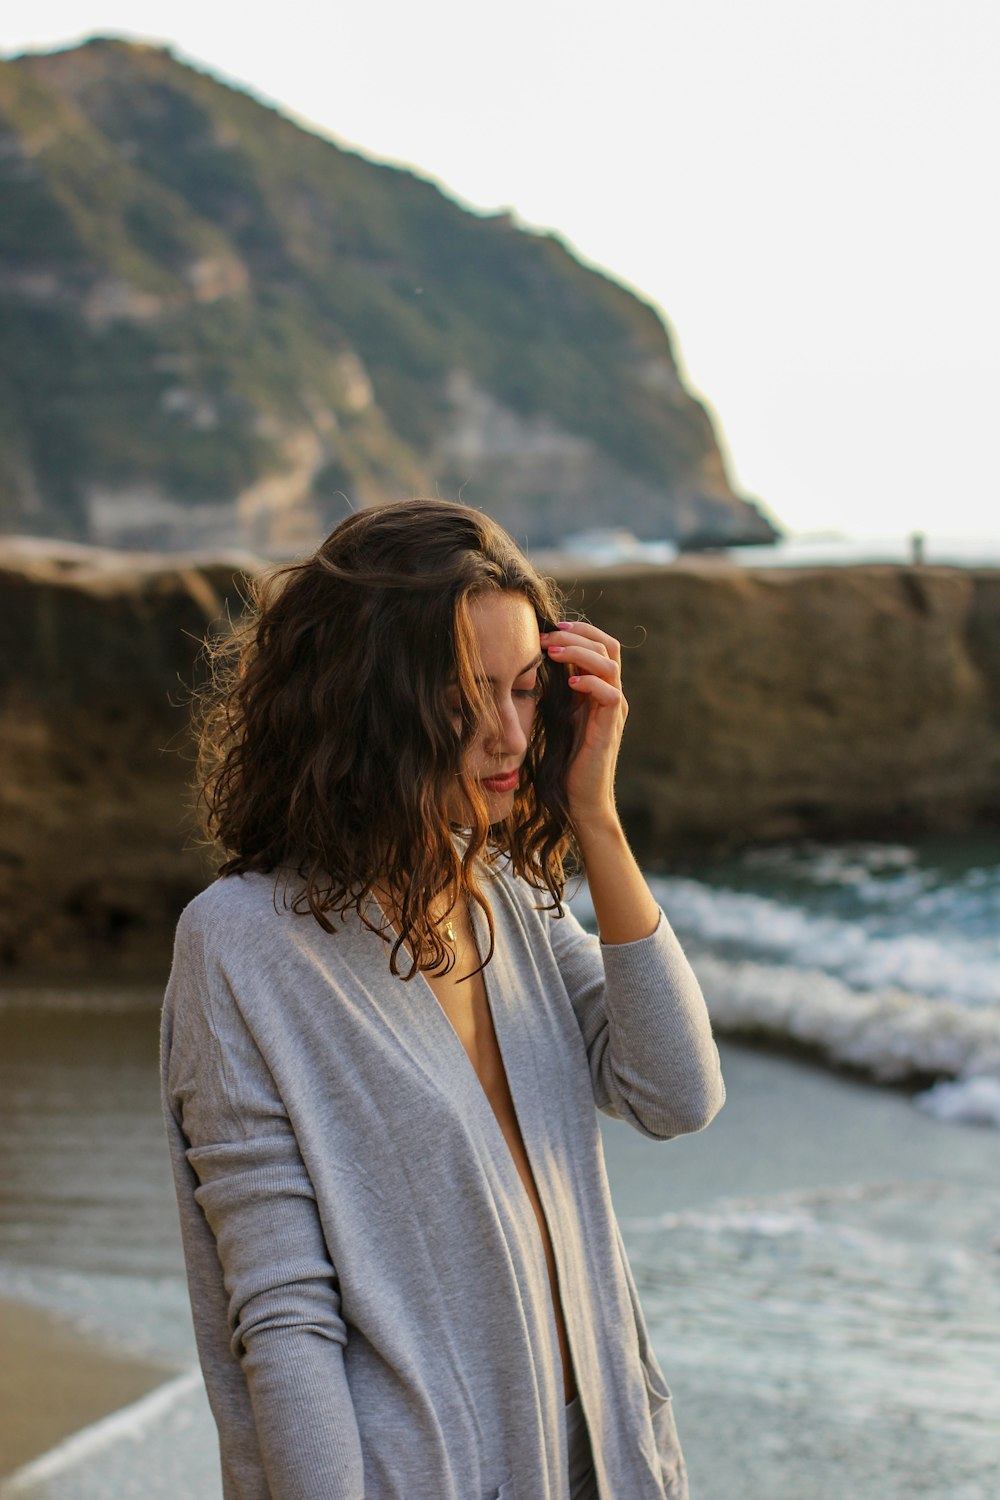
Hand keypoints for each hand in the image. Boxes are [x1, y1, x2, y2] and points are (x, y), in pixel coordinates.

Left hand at [540, 620, 626, 831]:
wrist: (580, 798)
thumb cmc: (565, 760)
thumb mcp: (557, 714)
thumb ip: (556, 688)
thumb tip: (532, 662)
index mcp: (598, 688)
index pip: (599, 644)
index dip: (577, 630)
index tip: (547, 628)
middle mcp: (611, 693)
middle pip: (607, 645)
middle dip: (576, 635)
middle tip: (545, 637)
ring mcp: (614, 709)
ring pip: (610, 663)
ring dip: (579, 652)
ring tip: (552, 652)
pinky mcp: (611, 726)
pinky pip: (610, 694)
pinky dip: (591, 683)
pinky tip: (570, 683)